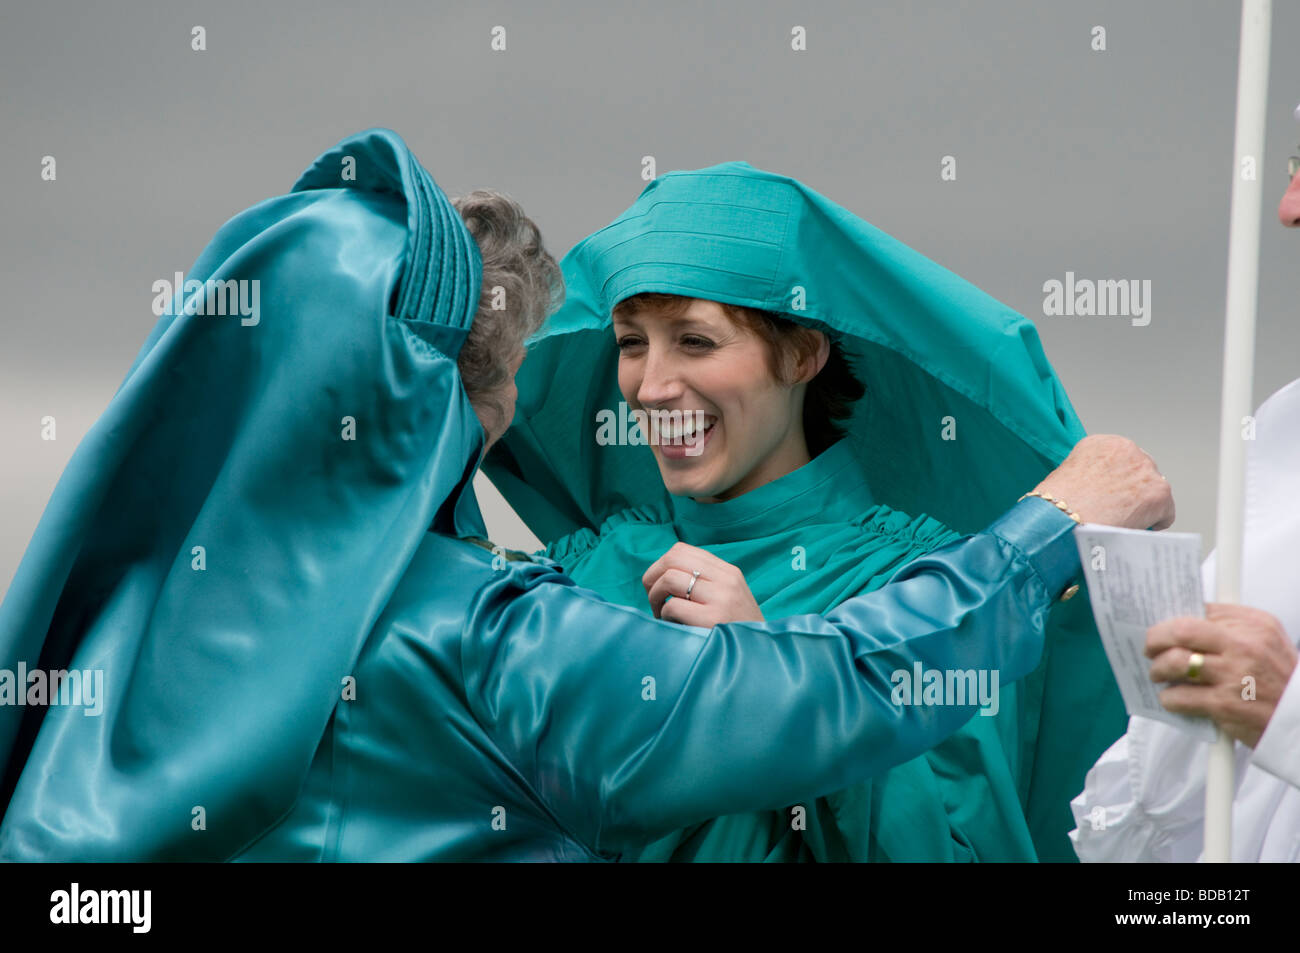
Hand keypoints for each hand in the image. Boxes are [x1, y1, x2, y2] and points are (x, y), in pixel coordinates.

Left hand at [642, 542, 764, 626]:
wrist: (761, 656)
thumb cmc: (736, 630)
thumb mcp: (728, 597)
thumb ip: (704, 582)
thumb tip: (662, 573)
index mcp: (728, 572)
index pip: (681, 550)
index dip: (660, 565)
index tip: (657, 584)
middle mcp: (726, 580)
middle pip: (672, 559)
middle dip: (652, 578)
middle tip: (653, 599)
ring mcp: (721, 599)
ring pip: (669, 580)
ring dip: (655, 598)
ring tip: (661, 614)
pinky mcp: (712, 619)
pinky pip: (673, 606)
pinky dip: (664, 617)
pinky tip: (674, 626)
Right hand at [1033, 434, 1174, 529]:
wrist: (1061, 518)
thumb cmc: (1056, 503)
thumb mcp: (1067, 475)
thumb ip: (1091, 475)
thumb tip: (1101, 491)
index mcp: (1102, 442)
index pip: (1122, 459)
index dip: (1117, 480)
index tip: (1111, 493)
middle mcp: (1127, 449)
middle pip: (1142, 471)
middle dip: (1133, 490)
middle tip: (1118, 509)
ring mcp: (1145, 470)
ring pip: (1154, 491)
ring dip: (1143, 505)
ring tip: (1123, 521)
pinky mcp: (1159, 492)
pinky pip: (1166, 512)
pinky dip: (1154, 523)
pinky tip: (1134, 528)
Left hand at [1145, 603, 1297, 747]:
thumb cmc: (1279, 680)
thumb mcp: (1268, 642)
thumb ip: (1233, 627)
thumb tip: (1185, 622)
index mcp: (1255, 625)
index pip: (1202, 610)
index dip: (1174, 617)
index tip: (1162, 626)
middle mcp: (1245, 646)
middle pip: (1181, 630)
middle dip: (1155, 638)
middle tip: (1149, 648)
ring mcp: (1233, 676)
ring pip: (1174, 662)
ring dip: (1157, 669)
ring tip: (1158, 673)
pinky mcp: (1224, 705)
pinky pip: (1179, 696)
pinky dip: (1168, 698)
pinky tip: (1171, 698)